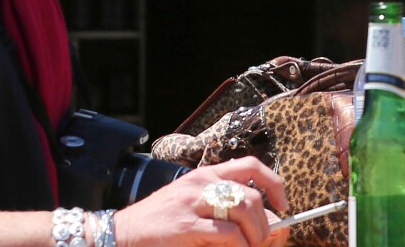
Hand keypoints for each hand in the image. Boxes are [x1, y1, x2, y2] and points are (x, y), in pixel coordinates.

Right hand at [113, 157, 290, 246]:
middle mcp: (201, 184)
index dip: (274, 184)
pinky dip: (240, 246)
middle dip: (267, 222)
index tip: (283, 204)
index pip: (251, 166)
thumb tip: (270, 226)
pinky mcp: (187, 226)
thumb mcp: (191, 206)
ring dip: (256, 236)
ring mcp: (193, 204)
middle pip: (252, 195)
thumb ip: (224, 210)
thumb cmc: (159, 224)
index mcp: (205, 175)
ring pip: (244, 212)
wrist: (121, 234)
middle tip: (265, 240)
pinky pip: (228, 235)